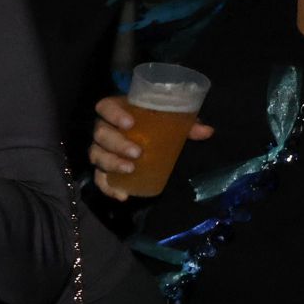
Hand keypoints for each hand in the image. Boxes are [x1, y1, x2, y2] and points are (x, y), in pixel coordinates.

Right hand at [87, 93, 210, 199]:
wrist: (146, 136)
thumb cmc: (155, 123)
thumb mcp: (171, 121)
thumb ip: (187, 125)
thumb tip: (207, 131)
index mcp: (116, 110)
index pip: (105, 107)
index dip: (113, 115)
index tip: (129, 124)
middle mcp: (104, 129)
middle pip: (100, 134)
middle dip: (117, 144)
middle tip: (137, 153)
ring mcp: (101, 149)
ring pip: (96, 155)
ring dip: (111, 163)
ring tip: (130, 170)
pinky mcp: (103, 168)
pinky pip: (99, 178)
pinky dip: (107, 187)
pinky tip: (122, 195)